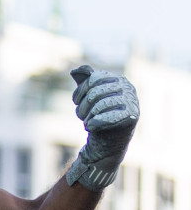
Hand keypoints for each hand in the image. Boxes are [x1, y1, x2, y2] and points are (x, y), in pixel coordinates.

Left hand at [65, 66, 138, 190]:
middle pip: (95, 93)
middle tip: (81, 115)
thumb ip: (84, 81)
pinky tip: (91, 127)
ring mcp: (132, 102)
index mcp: (118, 79)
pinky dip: (94, 123)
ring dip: (88, 116)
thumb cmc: (98, 115)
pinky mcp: (132, 116)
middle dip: (83, 106)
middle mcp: (128, 88)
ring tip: (87, 121)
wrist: (108, 139)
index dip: (80, 91)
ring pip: (100, 105)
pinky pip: (108, 117)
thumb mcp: (89, 96)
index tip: (76, 101)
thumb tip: (75, 70)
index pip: (93, 79)